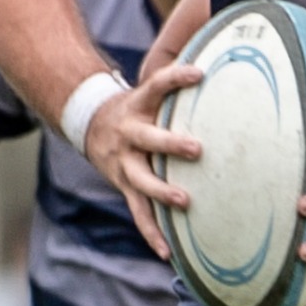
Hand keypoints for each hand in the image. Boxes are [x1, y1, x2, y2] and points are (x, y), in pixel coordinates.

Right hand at [83, 60, 203, 256]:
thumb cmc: (137, 107)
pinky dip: (152, 234)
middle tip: (197, 149)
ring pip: (141, 180)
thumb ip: (177, 82)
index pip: (157, 85)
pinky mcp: (124, 186)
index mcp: (138, 105)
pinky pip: (138, 213)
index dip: (176, 78)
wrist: (90, 124)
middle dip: (170, 144)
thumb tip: (215, 51)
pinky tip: (167, 253)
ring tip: (184, 202)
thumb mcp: (149, 91)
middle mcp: (129, 134)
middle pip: (148, 138)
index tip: (199, 73)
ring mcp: (124, 163)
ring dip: (161, 191)